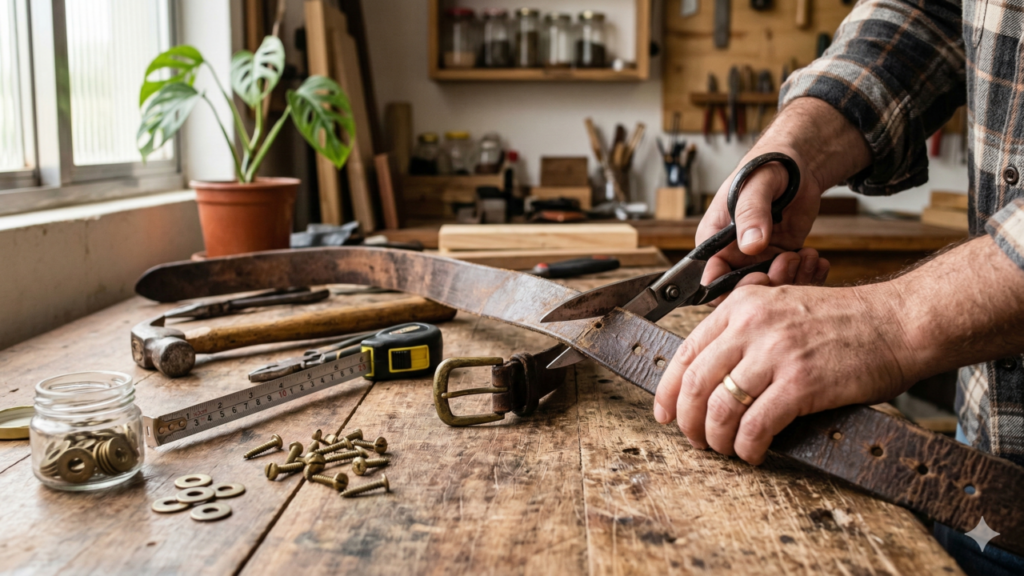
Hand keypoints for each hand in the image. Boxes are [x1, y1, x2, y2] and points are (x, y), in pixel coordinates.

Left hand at [652, 282, 914, 464]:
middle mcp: (752, 325)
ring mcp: (776, 353)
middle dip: (688, 422)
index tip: (664, 414)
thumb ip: (746, 333)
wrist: (898, 322)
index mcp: (742, 306)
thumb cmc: (845, 322)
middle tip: (695, 441)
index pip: (686, 352)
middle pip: (696, 384)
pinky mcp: (801, 382)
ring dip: (716, 439)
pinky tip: (753, 453)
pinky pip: (756, 425)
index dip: (668, 390)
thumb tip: (712, 378)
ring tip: (725, 450)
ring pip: (721, 408)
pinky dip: (747, 447)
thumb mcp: (782, 308)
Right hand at [698, 145, 828, 292]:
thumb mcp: (756, 185)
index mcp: (714, 240)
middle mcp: (732, 254)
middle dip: (768, 283)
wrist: (795, 164)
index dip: (730, 289)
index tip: (758, 277)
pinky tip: (815, 259)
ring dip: (792, 278)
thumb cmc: (766, 166)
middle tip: (789, 261)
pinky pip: (790, 279)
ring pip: (770, 289)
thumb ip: (751, 213)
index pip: (710, 280)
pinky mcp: (780, 258)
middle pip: (741, 291)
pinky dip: (806, 274)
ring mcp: (757, 258)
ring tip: (807, 255)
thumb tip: (750, 245)